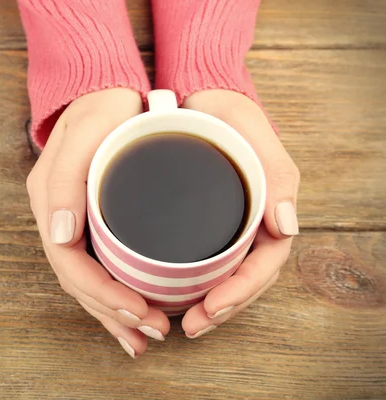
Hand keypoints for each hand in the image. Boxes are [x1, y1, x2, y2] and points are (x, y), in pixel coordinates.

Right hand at [26, 88, 170, 357]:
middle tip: (151, 333)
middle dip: (113, 313)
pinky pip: (97, 267)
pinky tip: (132, 314)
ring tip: (144, 338)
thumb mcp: (86, 131)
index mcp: (51, 201)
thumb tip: (59, 235)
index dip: (102, 294)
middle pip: (79, 281)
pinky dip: (114, 296)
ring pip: (87, 281)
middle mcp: (59, 217)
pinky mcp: (90, 221)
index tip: (139, 310)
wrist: (105, 89)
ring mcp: (72, 221)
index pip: (70, 264)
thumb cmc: (101, 107)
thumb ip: (65, 180)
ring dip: (113, 314)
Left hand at [180, 90, 299, 338]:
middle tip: (191, 327)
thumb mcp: (250, 130)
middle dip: (222, 309)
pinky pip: (204, 262)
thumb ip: (275, 172)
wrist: (195, 95)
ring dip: (208, 305)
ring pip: (224, 277)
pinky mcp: (202, 223)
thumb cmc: (225, 112)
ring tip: (182, 324)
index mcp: (269, 208)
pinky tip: (170, 296)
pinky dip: (191, 285)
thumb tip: (287, 225)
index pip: (264, 264)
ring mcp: (226, 225)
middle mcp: (249, 222)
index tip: (211, 309)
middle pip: (244, 280)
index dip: (241, 292)